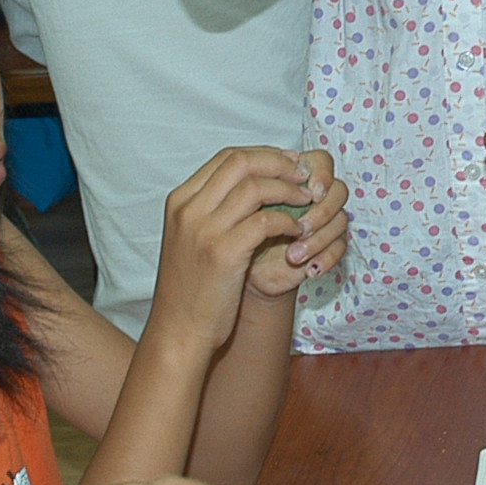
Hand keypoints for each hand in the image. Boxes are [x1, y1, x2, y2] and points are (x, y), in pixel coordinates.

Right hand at [149, 145, 321, 350]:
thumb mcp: (192, 239)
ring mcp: (203, 230)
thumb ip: (212, 209)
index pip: (227, 157)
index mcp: (180, 200)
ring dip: (289, 190)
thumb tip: (252, 184)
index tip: (289, 162)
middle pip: (241, 162)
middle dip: (279, 163)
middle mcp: (188, 209)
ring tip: (307, 201)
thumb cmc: (192, 288)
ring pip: (256, 188)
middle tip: (304, 175)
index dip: (264, 154)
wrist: (178, 330)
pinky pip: (266, 222)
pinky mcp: (223, 253)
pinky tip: (298, 231)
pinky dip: (288, 222)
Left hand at [248, 150, 346, 298]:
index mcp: (294, 177)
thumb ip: (255, 188)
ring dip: (319, 239)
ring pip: (341, 220)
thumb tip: (268, 182)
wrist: (242, 271)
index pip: (321, 161)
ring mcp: (324, 220)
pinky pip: (340, 248)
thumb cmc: (238, 234)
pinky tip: (310, 269)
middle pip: (338, 190)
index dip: (322, 172)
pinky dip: (326, 258)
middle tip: (300, 228)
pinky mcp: (328, 245)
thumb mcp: (241, 208)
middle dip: (321, 211)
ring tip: (294, 256)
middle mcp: (314, 196)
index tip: (311, 189)